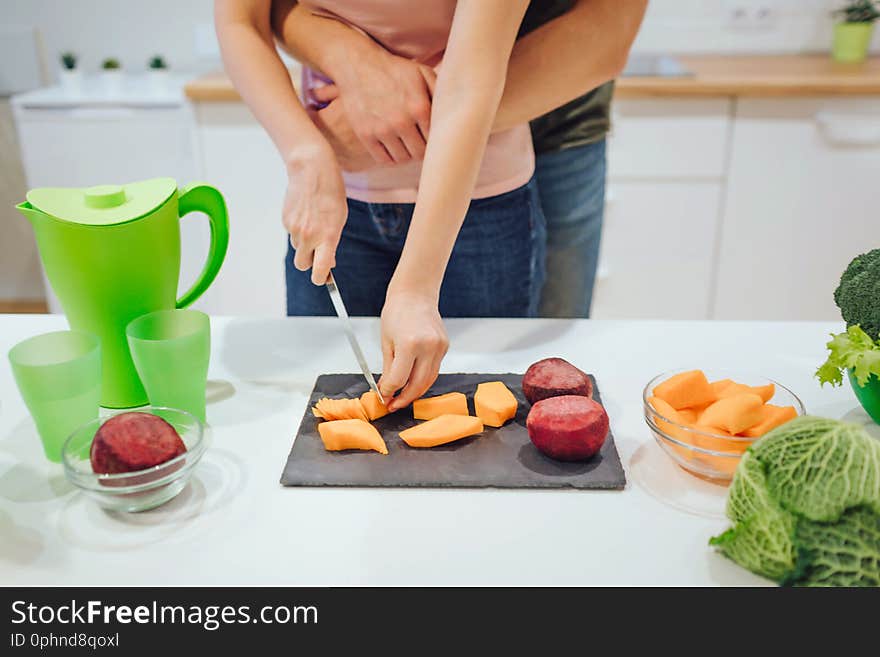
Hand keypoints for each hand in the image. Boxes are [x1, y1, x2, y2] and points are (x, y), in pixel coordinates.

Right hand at [283, 143, 347, 284]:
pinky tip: (306, 213)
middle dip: (309, 263)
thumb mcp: (339, 219)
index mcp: (327, 237)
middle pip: (303, 265)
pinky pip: (292, 234)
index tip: (322, 278)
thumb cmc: (331, 194)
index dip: (320, 279)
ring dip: (304, 243)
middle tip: (318, 253)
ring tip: (314, 223)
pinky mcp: (285, 220)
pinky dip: (298, 229)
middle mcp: (309, 236)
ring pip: (298, 248)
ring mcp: (294, 229)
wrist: (311, 170)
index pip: (319, 270)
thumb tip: (327, 261)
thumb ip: (332, 242)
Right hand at [314, 48, 435, 165]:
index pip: (436, 140)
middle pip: (420, 153)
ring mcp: (382, 129)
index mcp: (419, 106)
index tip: (432, 137)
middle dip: (422, 149)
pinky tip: (393, 146)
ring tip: (406, 143)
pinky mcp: (365, 135)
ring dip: (407, 154)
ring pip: (403, 159)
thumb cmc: (395, 71)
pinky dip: (391, 157)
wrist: (358, 65)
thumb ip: (440, 93)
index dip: (436, 141)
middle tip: (419, 141)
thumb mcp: (422, 74)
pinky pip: (384, 160)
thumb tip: (456, 115)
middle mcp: (401, 120)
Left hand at [378, 290, 448, 411]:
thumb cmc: (397, 312)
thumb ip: (388, 369)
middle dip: (404, 398)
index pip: (399, 379)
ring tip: (402, 397)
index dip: (389, 392)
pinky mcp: (445, 347)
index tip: (383, 397)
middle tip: (393, 405)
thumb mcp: (386, 342)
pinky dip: (423, 378)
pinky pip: (434, 369)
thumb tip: (387, 390)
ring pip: (429, 380)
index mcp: (409, 343)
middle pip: (418, 384)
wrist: (415, 294)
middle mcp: (428, 346)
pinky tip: (413, 380)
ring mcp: (440, 347)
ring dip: (415, 391)